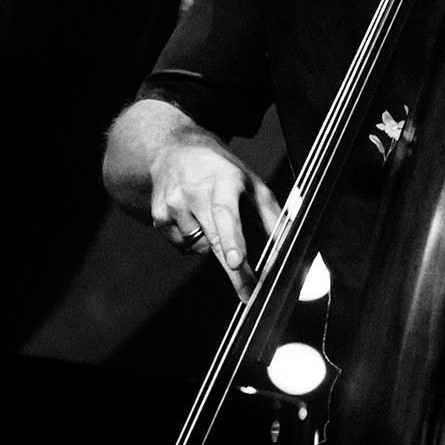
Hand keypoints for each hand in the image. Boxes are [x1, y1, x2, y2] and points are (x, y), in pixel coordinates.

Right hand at [150, 130, 283, 301]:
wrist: (174, 151)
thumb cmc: (221, 171)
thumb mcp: (250, 182)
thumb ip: (270, 214)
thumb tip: (287, 246)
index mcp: (222, 181)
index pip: (226, 213)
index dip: (232, 240)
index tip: (237, 262)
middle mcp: (195, 191)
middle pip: (214, 239)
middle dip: (235, 271)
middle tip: (249, 293)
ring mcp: (173, 205)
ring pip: (199, 247)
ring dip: (211, 244)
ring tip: (209, 216)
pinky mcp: (158, 217)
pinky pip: (183, 247)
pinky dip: (193, 241)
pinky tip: (192, 218)